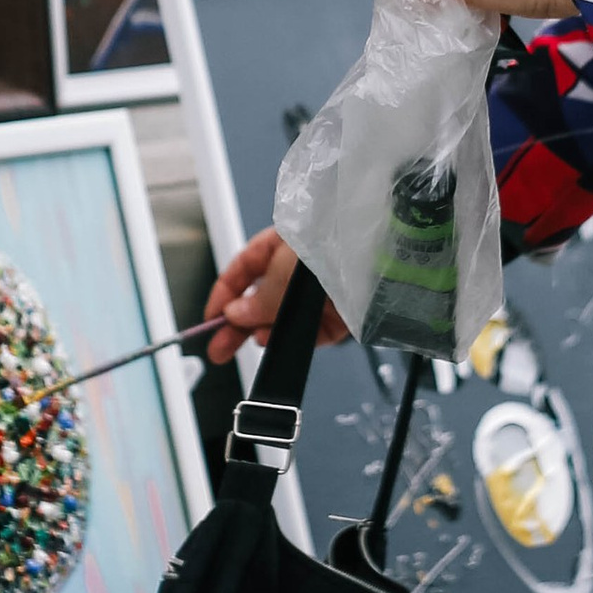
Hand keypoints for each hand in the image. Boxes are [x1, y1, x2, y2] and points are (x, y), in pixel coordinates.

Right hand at [204, 229, 346, 350]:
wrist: (382, 257)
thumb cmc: (333, 244)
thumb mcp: (283, 269)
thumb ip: (258, 297)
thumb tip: (234, 315)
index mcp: (281, 243)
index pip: (243, 269)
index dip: (224, 295)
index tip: (210, 320)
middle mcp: (299, 268)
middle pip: (260, 299)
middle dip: (237, 325)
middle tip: (219, 349)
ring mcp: (320, 292)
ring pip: (283, 318)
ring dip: (264, 331)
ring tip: (253, 338)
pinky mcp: (339, 314)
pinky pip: (311, 332)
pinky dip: (292, 338)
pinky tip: (277, 339)